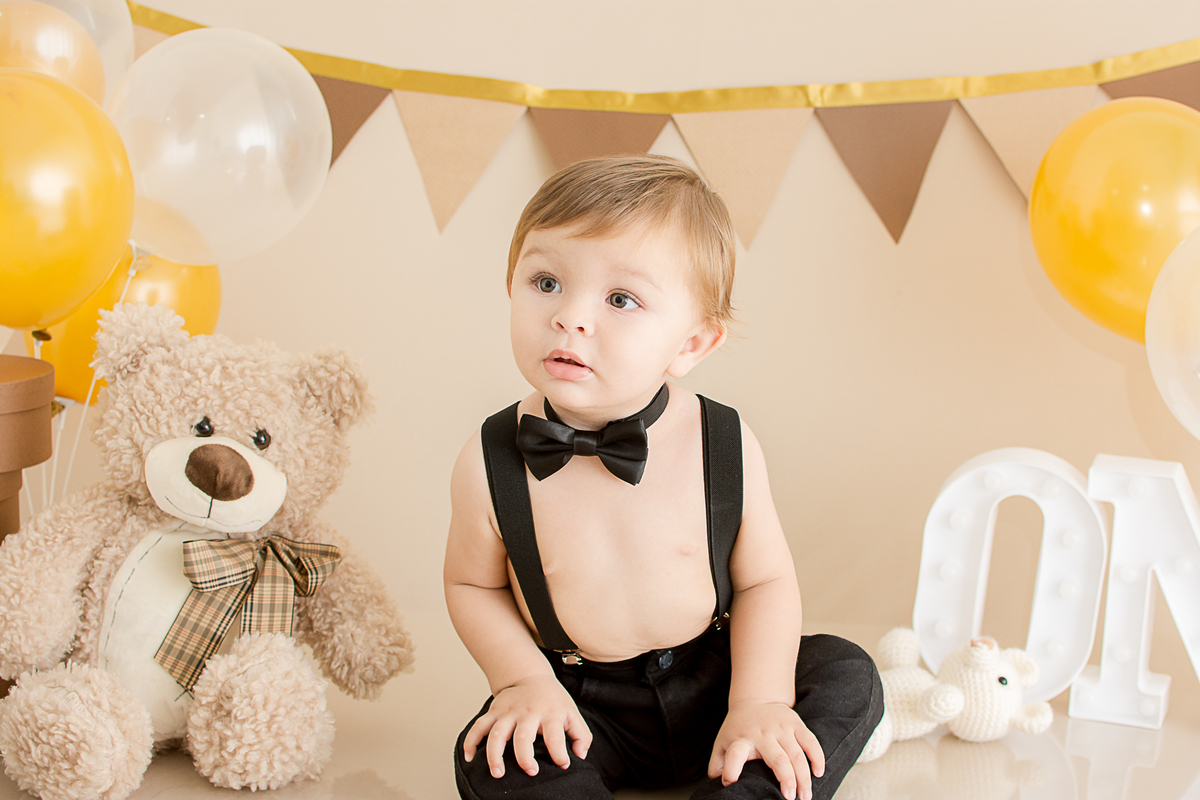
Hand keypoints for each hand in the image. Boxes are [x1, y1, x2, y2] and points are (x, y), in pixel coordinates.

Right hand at [463, 674, 591, 778]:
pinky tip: (470, 758)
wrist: (531, 676)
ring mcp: (508, 712)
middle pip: (522, 737)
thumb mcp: (573, 713)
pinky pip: (478, 727)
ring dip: (494, 755)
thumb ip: (581, 736)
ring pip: (497, 734)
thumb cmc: (553, 701)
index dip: (560, 753)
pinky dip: (471, 742)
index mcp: (550, 714)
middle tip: (530, 771)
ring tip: (497, 773)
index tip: (562, 765)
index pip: (555, 736)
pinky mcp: (493, 712)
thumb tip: (579, 756)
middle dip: (524, 757)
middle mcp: (528, 713)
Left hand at [708, 702, 824, 799]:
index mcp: (741, 740)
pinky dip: (817, 758)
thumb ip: (718, 766)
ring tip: (805, 796)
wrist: (754, 700)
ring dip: (804, 777)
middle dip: (787, 780)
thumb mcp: (722, 744)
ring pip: (797, 755)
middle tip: (791, 799)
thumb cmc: (738, 730)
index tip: (732, 782)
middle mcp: (762, 733)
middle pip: (777, 759)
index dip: (732, 770)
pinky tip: (818, 773)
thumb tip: (720, 787)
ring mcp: (781, 728)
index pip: (734, 754)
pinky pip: (811, 742)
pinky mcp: (795, 724)